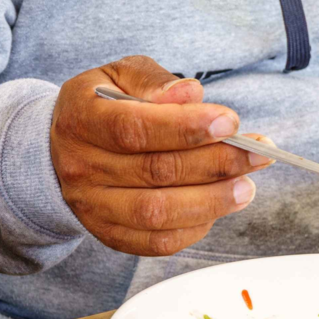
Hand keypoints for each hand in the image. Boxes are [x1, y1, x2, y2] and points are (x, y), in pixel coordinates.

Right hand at [50, 55, 273, 255]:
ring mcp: (91, 205)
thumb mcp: (119, 76)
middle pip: (154, 172)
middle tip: (259, 153)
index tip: (230, 122)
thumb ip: (153, 81)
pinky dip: (194, 228)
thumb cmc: (101, 106)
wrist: (60, 148)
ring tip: (247, 186)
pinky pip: (155, 242)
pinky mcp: (107, 233)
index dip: (185, 128)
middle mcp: (81, 167)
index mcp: (80, 121)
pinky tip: (217, 206)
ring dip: (211, 201)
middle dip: (216, 163)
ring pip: (157, 214)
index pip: (133, 129)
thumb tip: (190, 95)